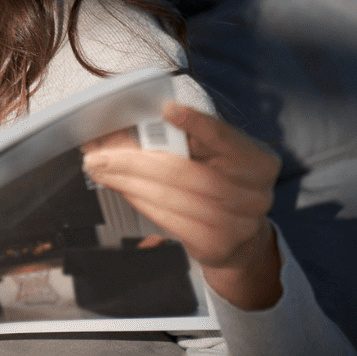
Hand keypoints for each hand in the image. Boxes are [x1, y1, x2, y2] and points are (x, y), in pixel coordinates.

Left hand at [81, 104, 281, 310]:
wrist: (240, 237)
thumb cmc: (221, 185)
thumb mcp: (215, 158)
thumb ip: (185, 140)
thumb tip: (129, 125)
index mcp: (257, 161)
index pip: (223, 137)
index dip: (196, 123)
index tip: (167, 110)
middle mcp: (253, 193)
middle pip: (184, 170)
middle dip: (134, 159)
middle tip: (100, 152)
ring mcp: (237, 223)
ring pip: (170, 195)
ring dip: (127, 179)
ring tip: (101, 168)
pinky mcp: (215, 244)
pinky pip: (167, 218)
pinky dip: (138, 199)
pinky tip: (121, 187)